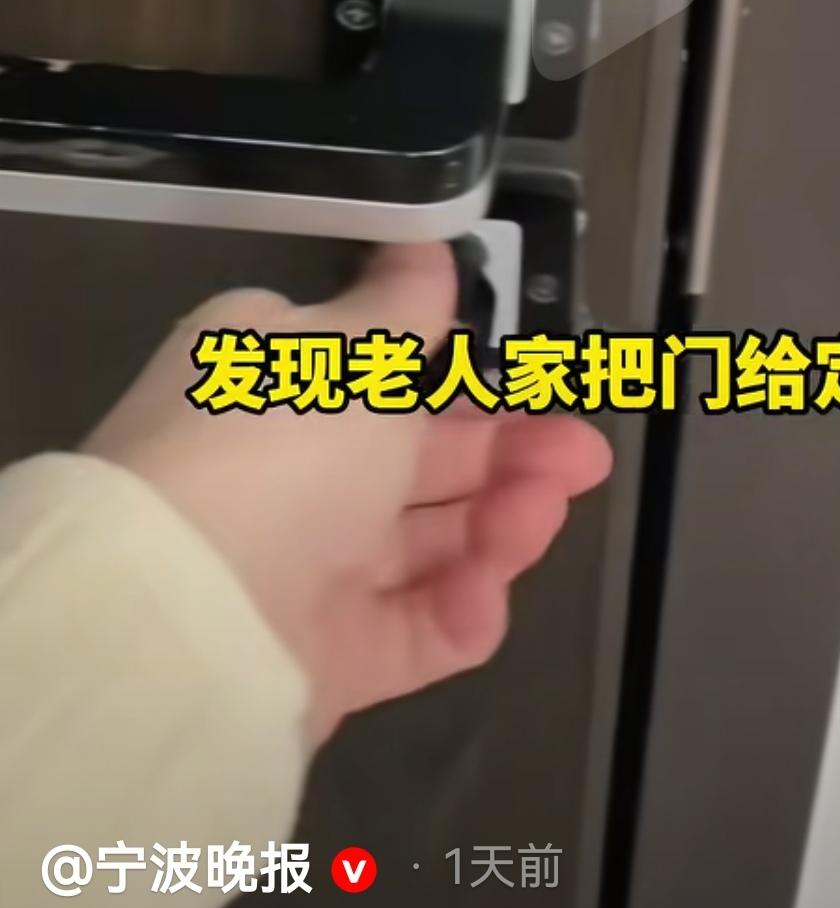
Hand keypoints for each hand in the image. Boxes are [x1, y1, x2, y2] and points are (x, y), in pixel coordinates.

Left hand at [84, 244, 611, 741]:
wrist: (187, 615)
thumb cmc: (276, 444)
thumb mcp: (351, 347)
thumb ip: (404, 305)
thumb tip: (424, 248)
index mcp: (275, 380)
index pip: (381, 370)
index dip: (464, 374)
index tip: (536, 375)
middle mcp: (289, 472)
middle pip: (422, 461)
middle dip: (512, 453)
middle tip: (584, 455)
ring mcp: (309, 570)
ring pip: (429, 544)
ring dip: (499, 525)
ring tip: (539, 514)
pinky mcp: (329, 659)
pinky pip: (415, 631)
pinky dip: (459, 613)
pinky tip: (484, 596)